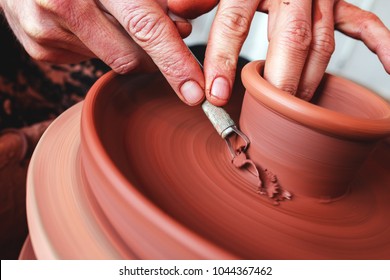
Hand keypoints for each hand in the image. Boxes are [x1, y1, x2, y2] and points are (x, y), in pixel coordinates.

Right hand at [0, 0, 205, 105]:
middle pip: (131, 57)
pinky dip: (100, 46)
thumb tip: (183, 30)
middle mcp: (65, 3)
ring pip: (113, 60)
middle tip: (162, 34)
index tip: (194, 90)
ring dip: (124, 44)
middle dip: (154, 54)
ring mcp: (47, 29)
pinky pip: (89, 61)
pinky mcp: (41, 48)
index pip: (145, 27)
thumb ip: (159, 0)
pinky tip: (88, 23)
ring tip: (111, 14)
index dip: (174, 61)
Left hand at [170, 0, 389, 103]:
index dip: (224, 60)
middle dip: (278, 84)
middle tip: (265, 115)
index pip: (235, 21)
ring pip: (322, 43)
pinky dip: (380, 45)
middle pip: (291, 41)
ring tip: (294, 111)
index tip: (214, 94)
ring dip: (308, 81)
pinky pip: (363, 23)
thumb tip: (178, 13)